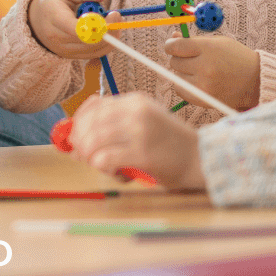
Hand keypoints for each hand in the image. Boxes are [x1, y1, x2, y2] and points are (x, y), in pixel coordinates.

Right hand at [28, 0, 118, 58]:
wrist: (35, 21)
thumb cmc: (52, 3)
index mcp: (54, 19)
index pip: (78, 29)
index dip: (99, 25)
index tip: (113, 13)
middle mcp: (58, 39)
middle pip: (91, 41)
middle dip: (110, 29)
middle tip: (117, 14)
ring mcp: (64, 51)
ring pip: (95, 49)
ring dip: (110, 36)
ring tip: (110, 20)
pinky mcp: (71, 57)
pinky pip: (95, 54)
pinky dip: (106, 43)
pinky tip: (105, 30)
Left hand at [67, 92, 204, 188]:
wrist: (201, 158)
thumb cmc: (170, 145)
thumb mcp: (145, 122)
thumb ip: (117, 124)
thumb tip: (75, 136)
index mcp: (135, 101)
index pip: (94, 106)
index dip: (78, 124)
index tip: (74, 140)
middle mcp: (136, 111)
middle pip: (90, 123)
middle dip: (80, 143)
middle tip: (83, 158)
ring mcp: (140, 131)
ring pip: (94, 141)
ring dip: (92, 158)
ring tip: (104, 167)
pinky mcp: (142, 153)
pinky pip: (105, 159)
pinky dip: (103, 168)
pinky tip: (118, 173)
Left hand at [164, 35, 261, 110]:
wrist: (255, 81)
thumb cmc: (236, 58)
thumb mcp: (218, 43)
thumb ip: (193, 40)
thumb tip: (172, 37)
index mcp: (208, 49)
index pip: (176, 46)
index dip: (170, 44)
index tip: (172, 45)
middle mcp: (205, 68)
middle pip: (174, 61)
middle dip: (179, 58)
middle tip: (192, 58)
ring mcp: (203, 86)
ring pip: (176, 77)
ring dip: (182, 73)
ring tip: (197, 70)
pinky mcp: (203, 99)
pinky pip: (181, 90)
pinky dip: (184, 85)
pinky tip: (197, 81)